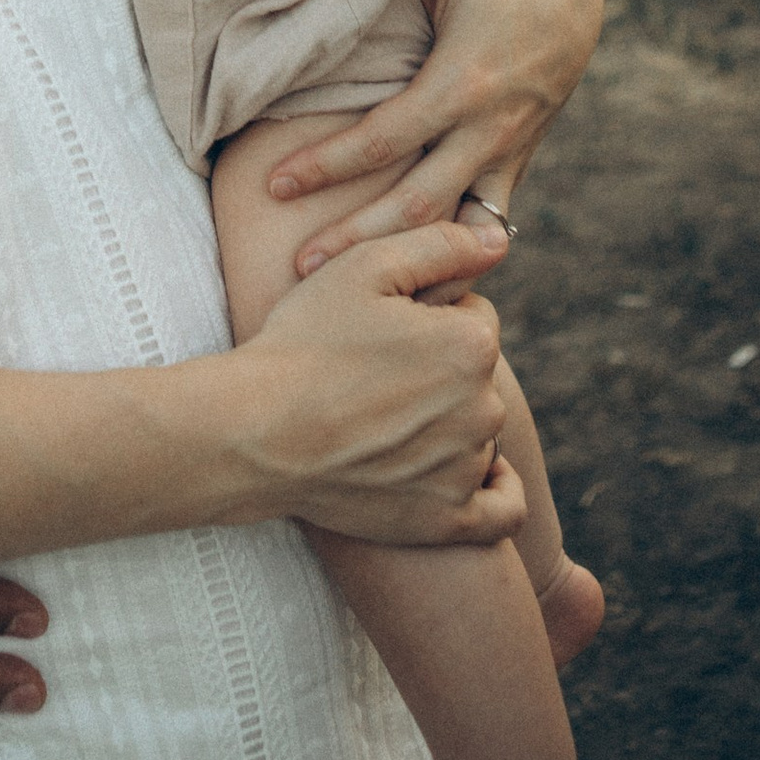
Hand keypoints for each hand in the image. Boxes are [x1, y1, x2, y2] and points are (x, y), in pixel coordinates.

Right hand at [241, 218, 525, 548]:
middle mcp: (484, 408)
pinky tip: (465, 470)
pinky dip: (492, 489)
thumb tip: (498, 239)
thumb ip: (441, 244)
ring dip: (448, 421)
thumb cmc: (305, 340)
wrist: (257, 431)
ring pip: (478, 431)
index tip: (385, 326)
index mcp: (472, 344)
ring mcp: (468, 469)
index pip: (474, 317)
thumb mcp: (364, 267)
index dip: (430, 313)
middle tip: (375, 372)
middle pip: (477, 375)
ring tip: (381, 418)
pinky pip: (502, 510)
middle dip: (439, 367)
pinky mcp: (448, 520)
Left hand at [271, 0, 603, 275]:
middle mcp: (489, 126)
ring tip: (354, 290)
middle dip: (358, 240)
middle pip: (416, 204)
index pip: (383, 140)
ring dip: (409, 262)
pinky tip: (422, 290)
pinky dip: (456, 255)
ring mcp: (508, 148)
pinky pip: (487, 219)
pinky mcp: (519, 157)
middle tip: (299, 270)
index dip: (327, 167)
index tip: (274, 186)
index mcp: (461, 80)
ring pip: (456, 226)